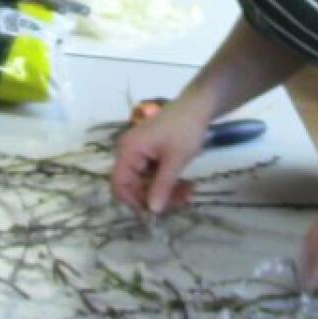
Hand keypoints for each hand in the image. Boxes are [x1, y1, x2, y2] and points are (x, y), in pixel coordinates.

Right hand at [110, 100, 210, 214]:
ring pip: (146, 181)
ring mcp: (139, 152)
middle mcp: (129, 152)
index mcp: (128, 151)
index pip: (119, 183)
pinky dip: (168, 181)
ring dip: (165, 190)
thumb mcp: (175, 160)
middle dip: (156, 196)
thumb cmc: (185, 129)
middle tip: (181, 202)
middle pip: (134, 185)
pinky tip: (186, 185)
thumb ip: (162, 186)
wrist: (198, 106)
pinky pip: (153, 173)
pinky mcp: (150, 152)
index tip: (153, 212)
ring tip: (189, 193)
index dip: (133, 201)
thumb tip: (153, 211)